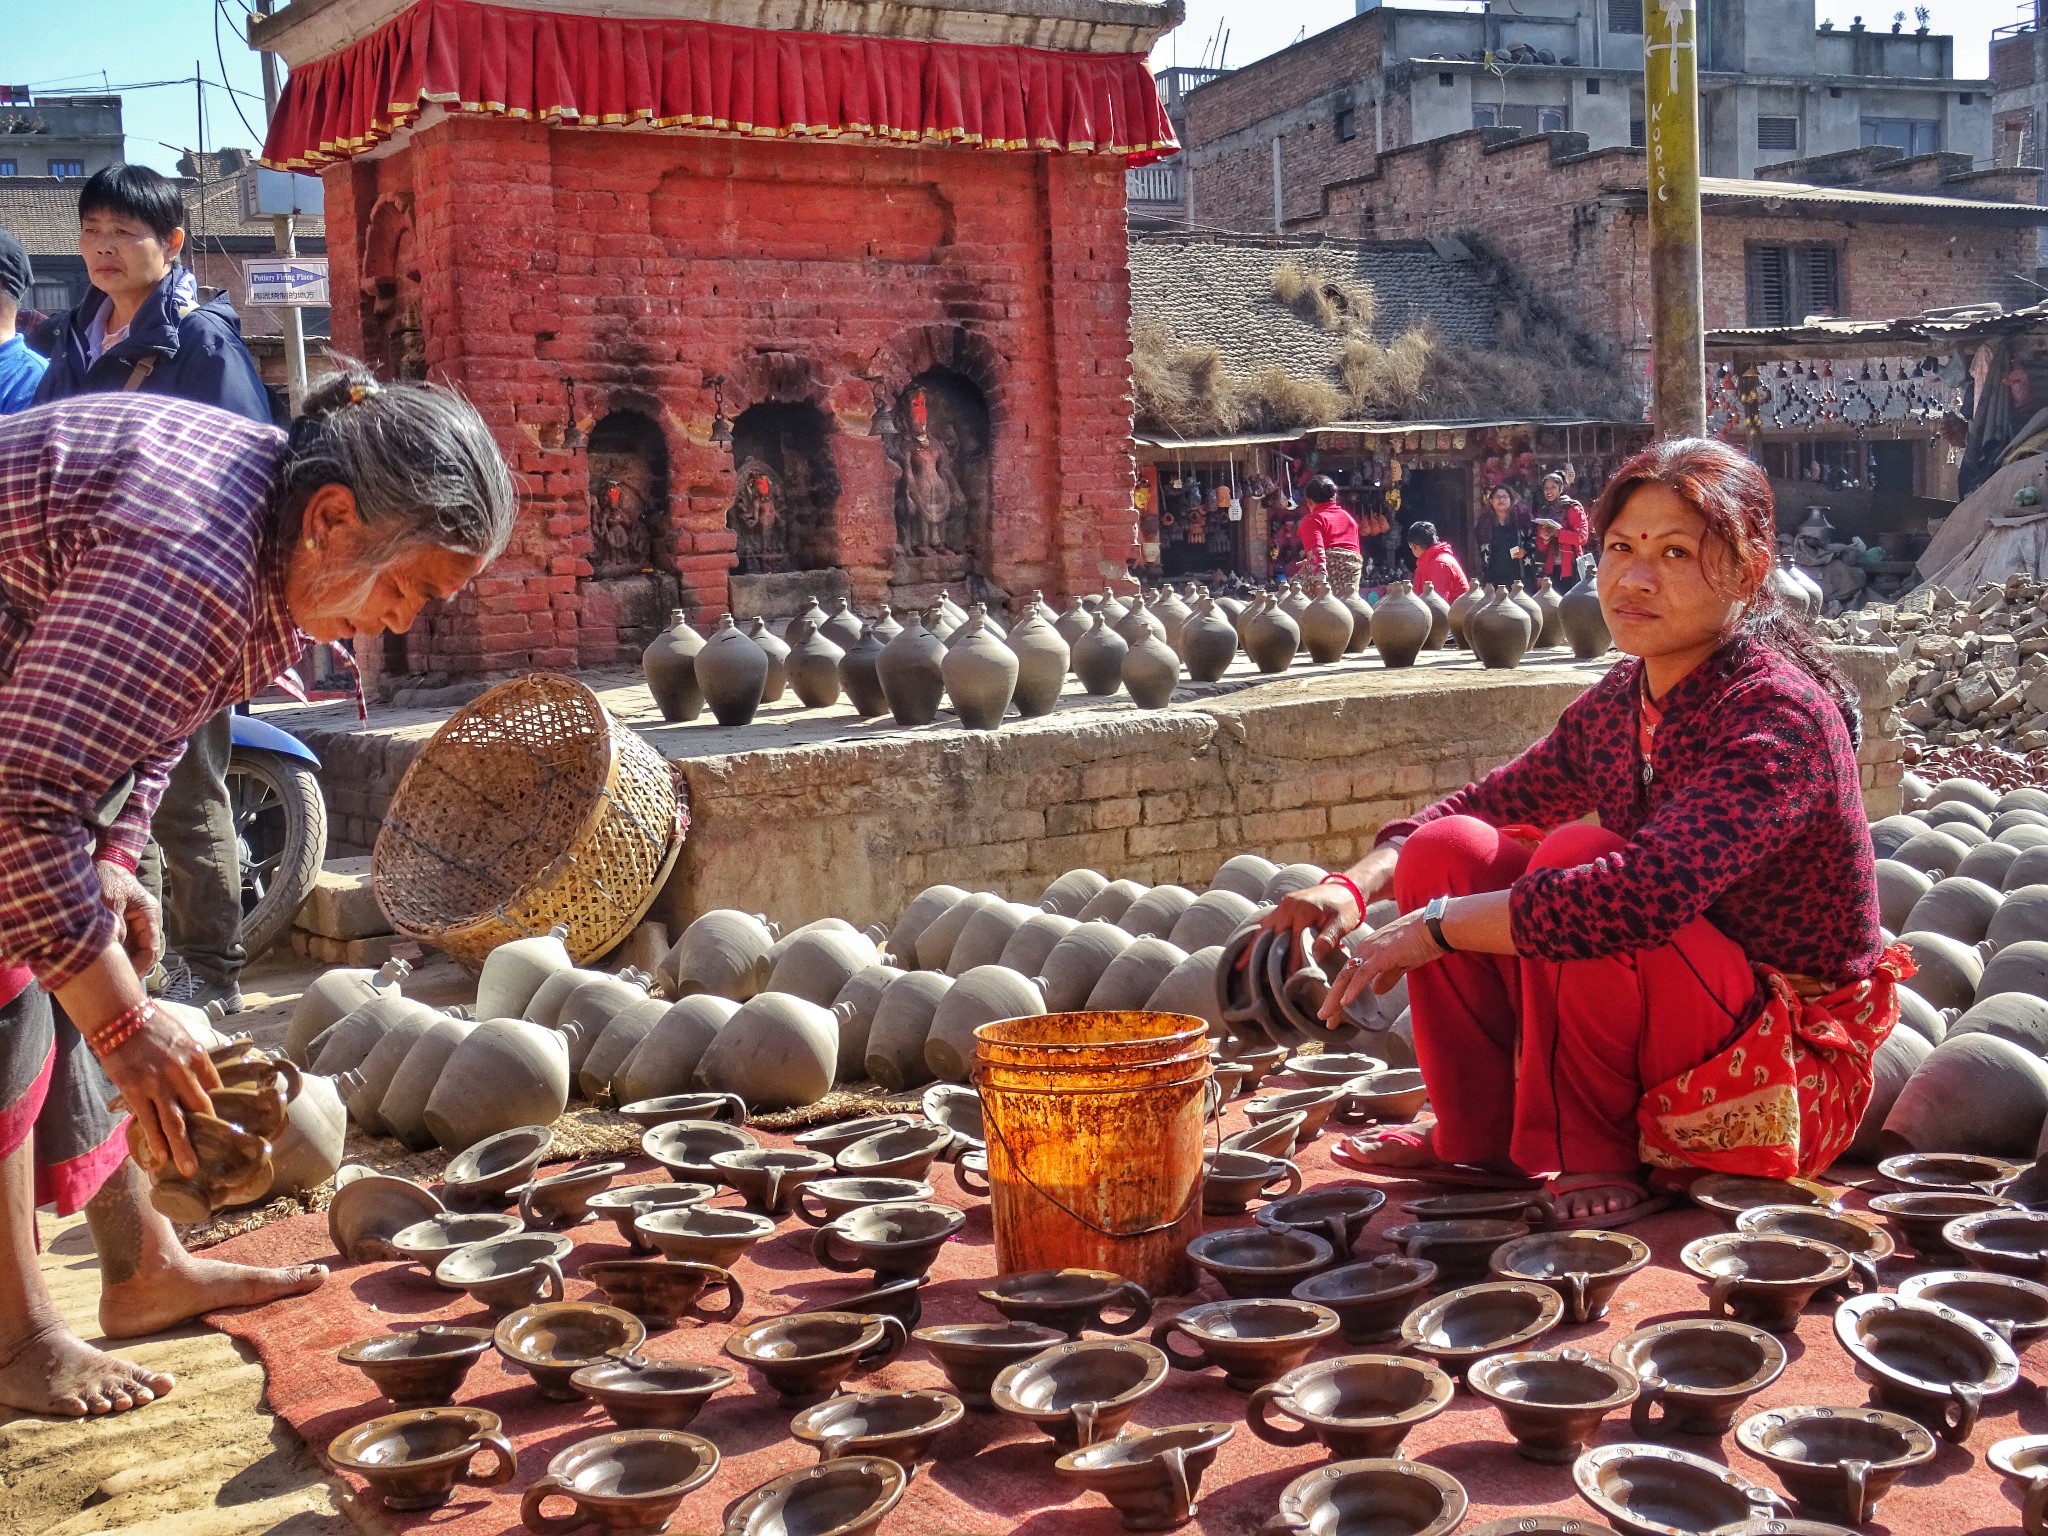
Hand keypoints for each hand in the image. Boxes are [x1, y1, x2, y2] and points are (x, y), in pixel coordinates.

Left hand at [96, 861, 162, 975]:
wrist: (106, 862)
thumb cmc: (109, 878)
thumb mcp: (110, 901)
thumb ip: (116, 925)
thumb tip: (117, 949)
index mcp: (149, 914)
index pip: (152, 948)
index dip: (141, 965)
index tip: (125, 976)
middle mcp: (148, 920)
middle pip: (147, 952)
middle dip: (135, 966)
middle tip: (118, 979)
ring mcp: (139, 922)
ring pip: (138, 950)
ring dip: (128, 961)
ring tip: (113, 972)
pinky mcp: (129, 922)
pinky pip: (129, 943)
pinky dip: (121, 953)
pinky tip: (109, 959)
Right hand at [99, 1004, 218, 1179]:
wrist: (120, 1016)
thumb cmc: (152, 1024)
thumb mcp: (182, 1035)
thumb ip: (192, 1058)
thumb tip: (203, 1078)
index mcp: (197, 1056)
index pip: (215, 1086)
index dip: (218, 1105)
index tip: (222, 1122)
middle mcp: (182, 1072)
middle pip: (200, 1107)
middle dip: (208, 1132)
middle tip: (217, 1153)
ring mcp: (158, 1084)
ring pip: (175, 1121)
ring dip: (184, 1148)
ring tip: (190, 1169)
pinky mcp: (136, 1091)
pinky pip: (148, 1121)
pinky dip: (155, 1141)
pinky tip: (161, 1157)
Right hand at [1252, 846, 1397, 963]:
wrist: (1344, 889)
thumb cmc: (1345, 908)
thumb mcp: (1341, 923)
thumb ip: (1328, 938)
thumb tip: (1314, 956)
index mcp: (1302, 910)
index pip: (1293, 940)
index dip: (1290, 960)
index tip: (1286, 977)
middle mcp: (1288, 906)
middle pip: (1273, 935)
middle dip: (1264, 956)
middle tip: (1256, 977)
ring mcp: (1282, 906)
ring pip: (1263, 929)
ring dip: (1252, 947)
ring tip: (1240, 965)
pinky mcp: (1281, 907)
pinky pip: (1265, 923)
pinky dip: (1257, 937)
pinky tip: (1247, 950)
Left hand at [1319, 911, 1445, 1023]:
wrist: (1436, 927)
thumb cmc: (1422, 942)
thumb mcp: (1401, 963)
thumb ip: (1387, 976)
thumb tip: (1376, 991)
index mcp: (1369, 951)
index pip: (1349, 976)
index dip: (1340, 995)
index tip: (1334, 1013)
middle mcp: (1365, 950)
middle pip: (1343, 977)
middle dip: (1332, 1000)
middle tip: (1324, 1018)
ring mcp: (1372, 951)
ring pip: (1347, 977)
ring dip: (1336, 998)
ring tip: (1327, 1015)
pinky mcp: (1382, 955)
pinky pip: (1363, 974)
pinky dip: (1353, 989)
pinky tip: (1345, 1002)